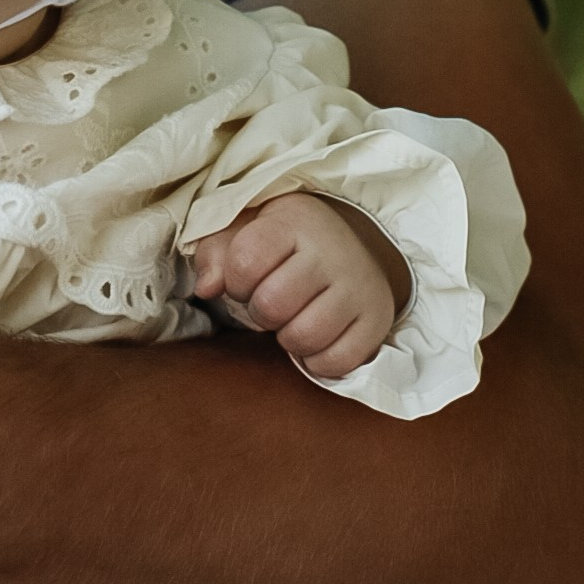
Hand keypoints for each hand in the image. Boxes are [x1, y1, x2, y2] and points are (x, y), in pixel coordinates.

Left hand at [188, 192, 411, 381]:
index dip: (234, 282)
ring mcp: (359, 288)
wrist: (353, 247)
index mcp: (294, 222)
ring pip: (304, 336)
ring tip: (293, 320)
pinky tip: (315, 339)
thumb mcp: (246, 230)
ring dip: (287, 339)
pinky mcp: (377, 322)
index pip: (245, 262)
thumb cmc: (286, 243)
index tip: (245, 280)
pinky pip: (337, 361)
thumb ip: (215, 253)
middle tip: (270, 303)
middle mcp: (332, 252)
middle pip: (272, 304)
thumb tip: (206, 288)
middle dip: (260, 312)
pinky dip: (317, 361)